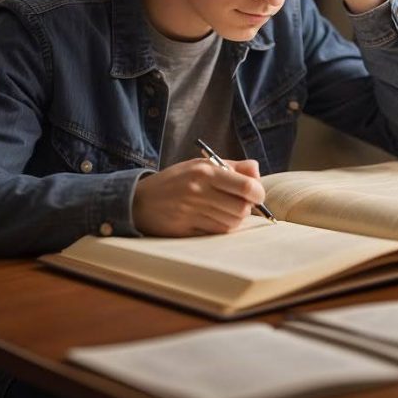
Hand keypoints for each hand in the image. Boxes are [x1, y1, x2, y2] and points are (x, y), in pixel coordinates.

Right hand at [131, 158, 264, 235]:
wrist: (140, 200)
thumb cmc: (176, 181)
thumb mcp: (201, 165)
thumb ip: (233, 167)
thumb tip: (257, 172)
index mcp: (205, 172)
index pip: (246, 186)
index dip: (258, 193)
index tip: (256, 194)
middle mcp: (199, 191)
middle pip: (242, 209)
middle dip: (246, 208)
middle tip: (239, 204)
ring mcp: (192, 212)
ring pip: (231, 223)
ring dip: (233, 219)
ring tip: (223, 211)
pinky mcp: (186, 230)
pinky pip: (216, 232)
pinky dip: (220, 228)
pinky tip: (212, 219)